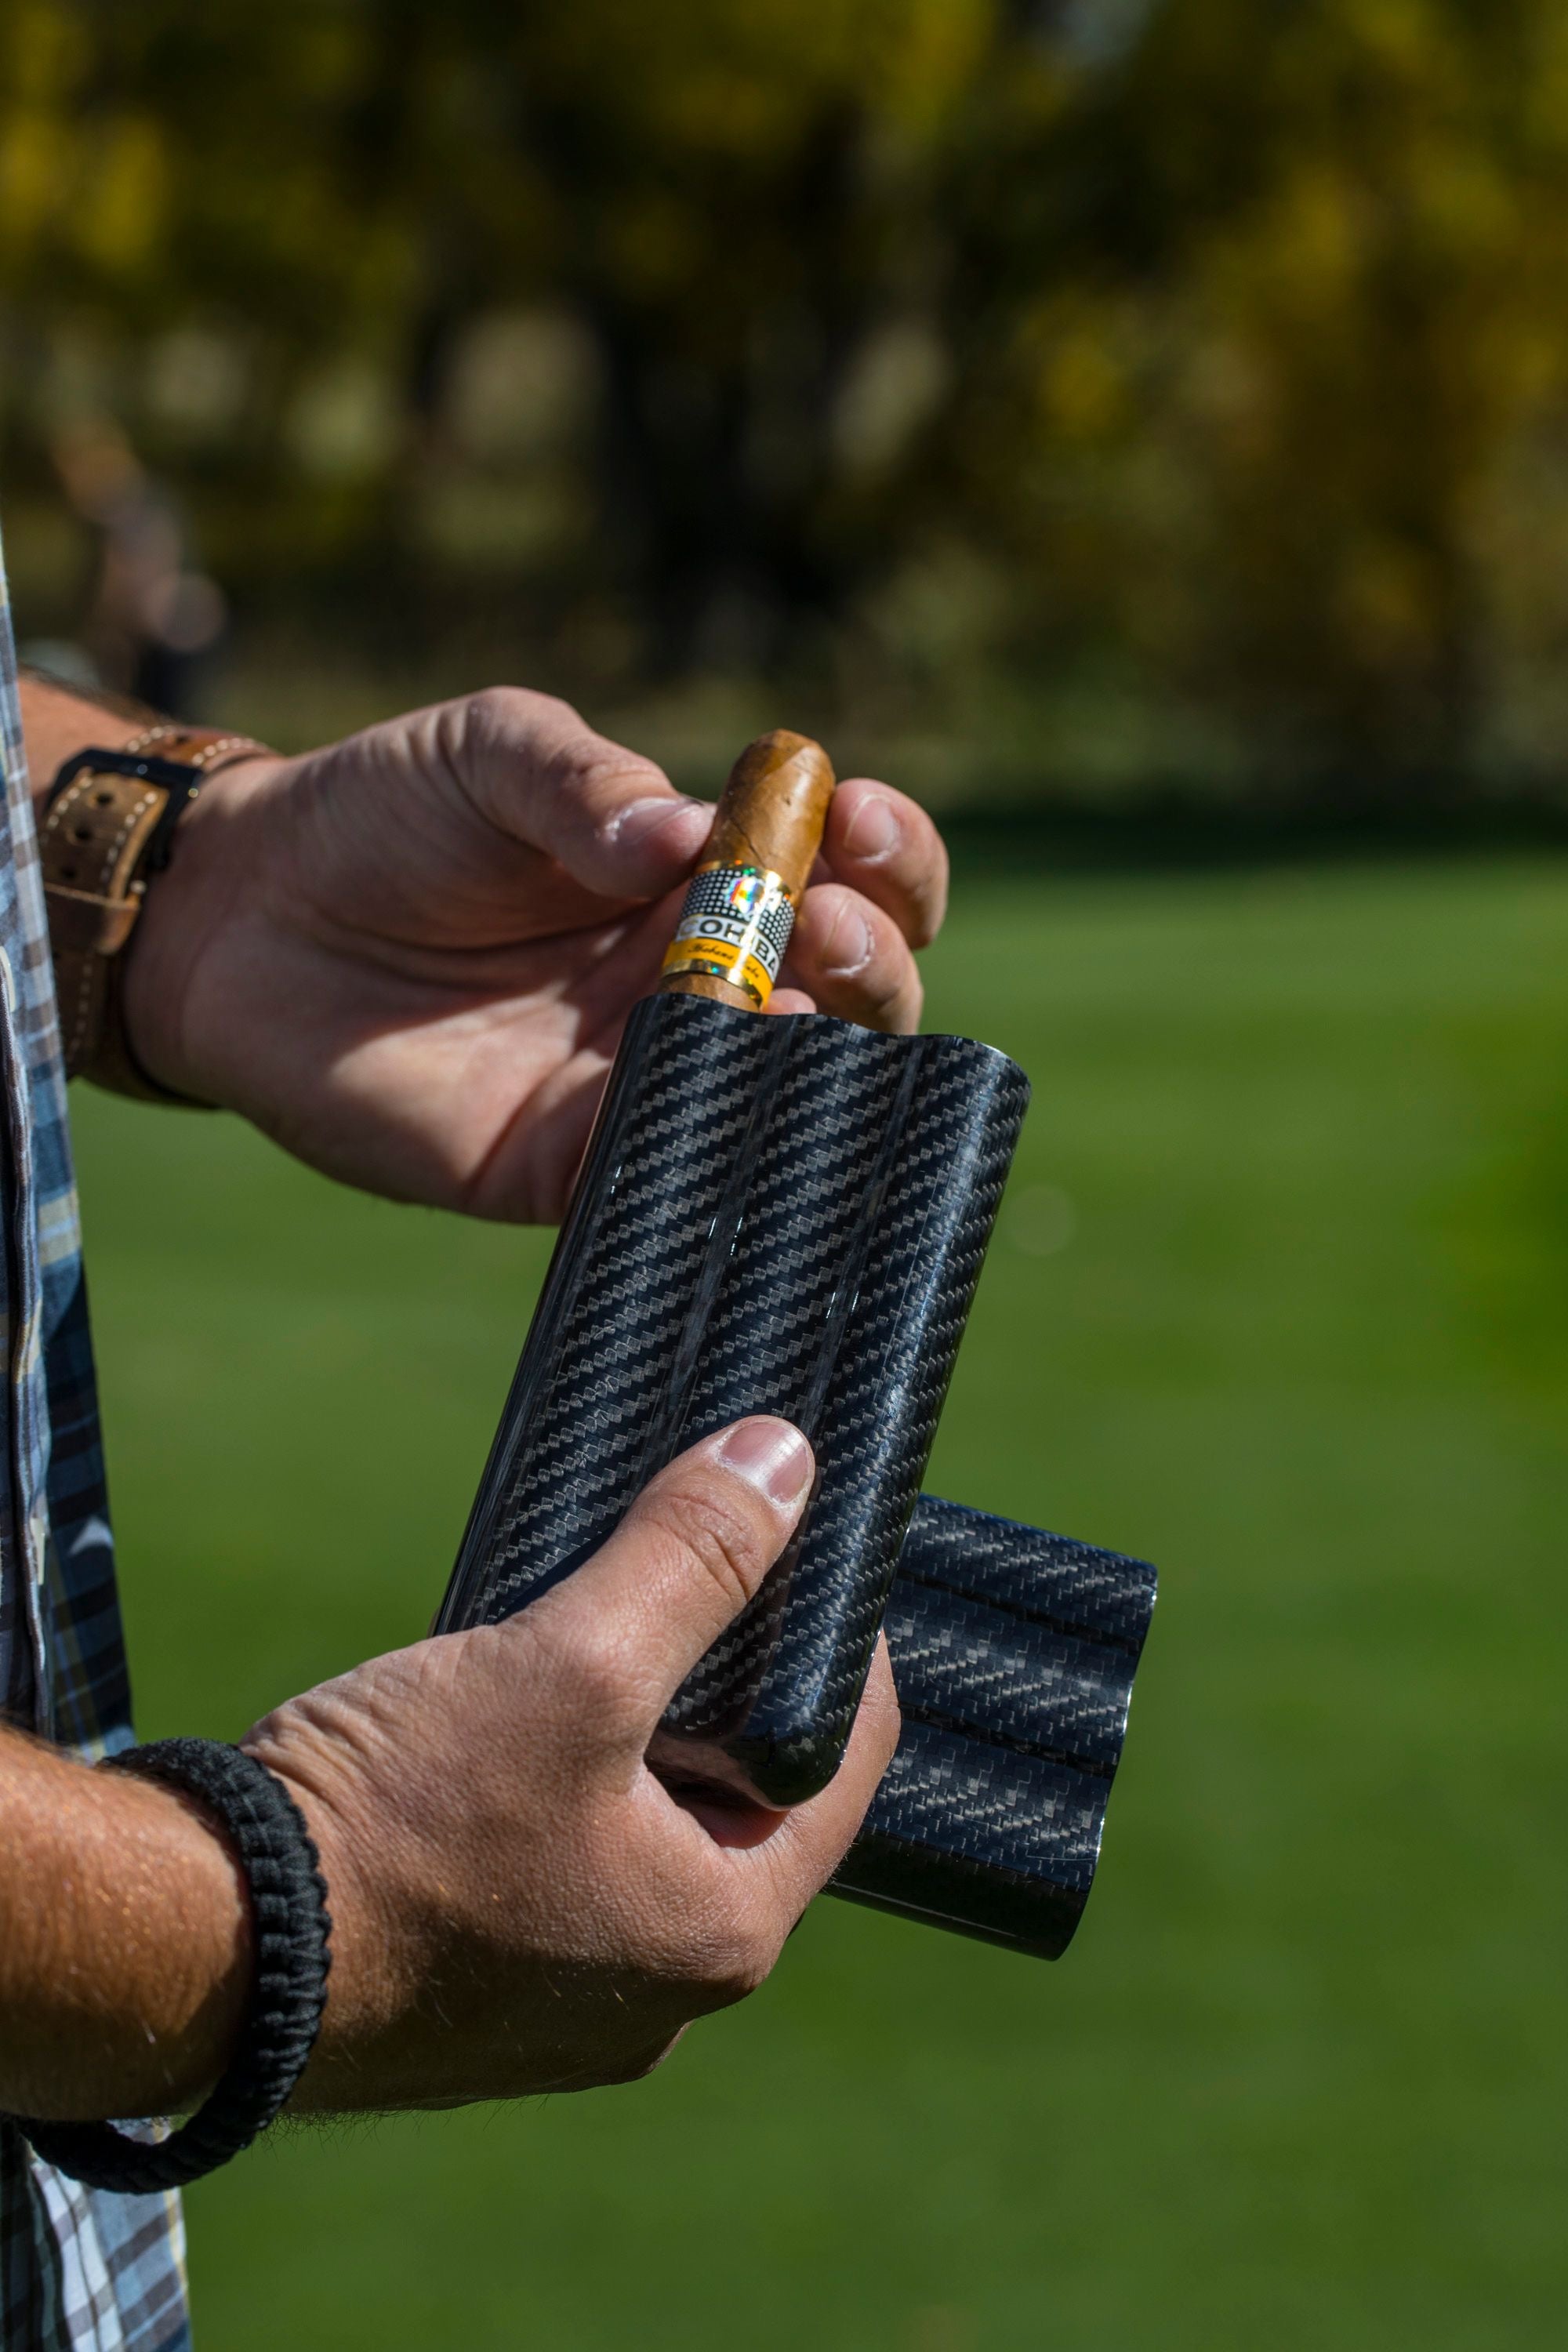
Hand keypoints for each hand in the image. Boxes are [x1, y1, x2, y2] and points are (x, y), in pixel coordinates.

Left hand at [121, 690, 948, 1220]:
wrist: (243, 919)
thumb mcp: (489, 750)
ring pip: (793, 1091)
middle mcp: (699, 981)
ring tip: (783, 995)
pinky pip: (676, 1165)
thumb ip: (585, 783)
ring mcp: (646, 1076)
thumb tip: (690, 841)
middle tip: (817, 919)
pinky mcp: (574, 1162)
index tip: (857, 823)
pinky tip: (721, 1088)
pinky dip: (717, 1137)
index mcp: (705, 878)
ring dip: (821, 1047)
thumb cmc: (379, 816)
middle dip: (872, 954)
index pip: (853, 876)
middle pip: (856, 992)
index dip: (888, 856)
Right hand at [244, 1418, 899, 2110]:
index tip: (795, 1545)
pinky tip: (495, 1719)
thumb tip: (784, 1460)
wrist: (208, 1950)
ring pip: (644, 1827)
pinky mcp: (478, 1990)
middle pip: (745, 1795)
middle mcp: (662, 1994)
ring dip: (625, 1728)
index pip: (846, 1760)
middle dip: (715, 1680)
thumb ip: (691, 1560)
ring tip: (576, 1633)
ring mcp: (564, 2003)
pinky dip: (549, 1784)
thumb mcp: (572, 1664)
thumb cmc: (396, 1824)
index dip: (835, 1636)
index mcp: (723, 1933)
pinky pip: (558, 1863)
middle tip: (672, 1576)